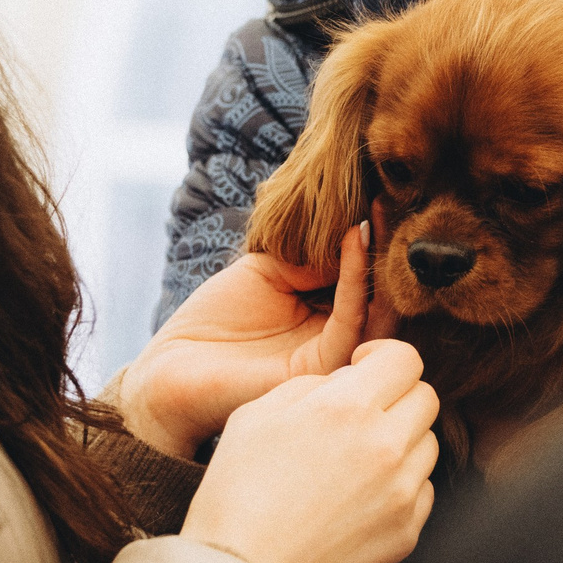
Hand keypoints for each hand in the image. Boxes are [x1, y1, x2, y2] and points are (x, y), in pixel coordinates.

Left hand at [122, 222, 382, 459]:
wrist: (173, 368)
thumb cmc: (214, 320)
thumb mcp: (267, 270)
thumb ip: (309, 255)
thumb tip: (356, 229)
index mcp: (325, 318)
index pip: (362, 276)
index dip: (371, 237)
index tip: (377, 192)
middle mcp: (335, 338)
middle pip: (379, 293)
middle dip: (386, 246)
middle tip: (389, 200)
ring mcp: (331, 356)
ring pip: (377, 311)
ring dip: (378, 259)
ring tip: (376, 216)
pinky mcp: (320, 369)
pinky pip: (351, 323)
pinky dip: (357, 280)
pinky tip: (353, 240)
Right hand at [181, 340, 439, 562]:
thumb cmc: (236, 493)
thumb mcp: (256, 414)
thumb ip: (310, 385)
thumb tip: (348, 381)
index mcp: (348, 408)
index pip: (406, 358)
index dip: (383, 357)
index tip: (364, 369)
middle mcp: (386, 446)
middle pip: (426, 398)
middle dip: (396, 397)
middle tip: (361, 415)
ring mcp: (402, 493)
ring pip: (428, 443)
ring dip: (401, 441)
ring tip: (356, 461)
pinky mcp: (407, 532)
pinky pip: (423, 490)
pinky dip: (401, 485)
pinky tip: (360, 497)